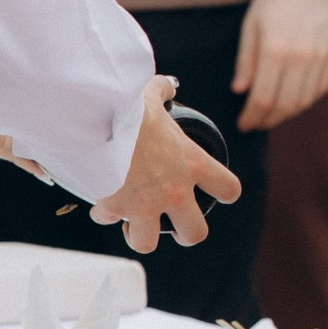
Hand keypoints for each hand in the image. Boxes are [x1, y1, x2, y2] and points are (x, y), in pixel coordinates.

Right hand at [89, 78, 242, 252]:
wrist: (98, 120)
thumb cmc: (130, 107)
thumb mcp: (152, 97)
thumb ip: (164, 92)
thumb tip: (167, 85)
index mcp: (193, 164)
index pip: (229, 189)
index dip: (224, 192)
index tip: (214, 192)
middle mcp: (175, 191)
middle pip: (196, 233)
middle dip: (185, 232)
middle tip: (174, 222)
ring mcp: (146, 204)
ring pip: (149, 244)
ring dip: (140, 234)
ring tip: (133, 221)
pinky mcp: (116, 208)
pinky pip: (109, 221)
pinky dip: (104, 213)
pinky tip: (101, 200)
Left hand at [233, 0, 327, 128]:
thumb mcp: (251, 25)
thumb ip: (246, 61)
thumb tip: (240, 91)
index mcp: (276, 48)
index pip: (263, 97)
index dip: (252, 116)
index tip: (243, 124)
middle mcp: (302, 55)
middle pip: (285, 104)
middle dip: (267, 120)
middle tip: (255, 124)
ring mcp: (322, 55)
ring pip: (305, 100)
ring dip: (286, 113)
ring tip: (271, 115)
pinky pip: (320, 88)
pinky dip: (305, 100)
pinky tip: (292, 100)